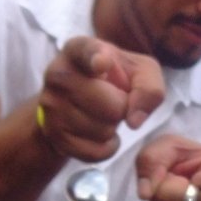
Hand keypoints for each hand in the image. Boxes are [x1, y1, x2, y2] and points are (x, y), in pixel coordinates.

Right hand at [38, 36, 164, 161]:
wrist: (74, 102)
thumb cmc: (111, 79)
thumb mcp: (138, 71)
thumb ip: (149, 85)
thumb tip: (134, 119)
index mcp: (78, 49)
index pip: (86, 51)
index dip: (97, 58)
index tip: (102, 64)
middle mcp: (58, 74)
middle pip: (113, 106)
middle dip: (122, 108)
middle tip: (112, 100)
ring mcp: (51, 106)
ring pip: (104, 130)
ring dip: (112, 128)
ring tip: (101, 114)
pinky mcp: (53, 134)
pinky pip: (95, 151)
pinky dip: (106, 147)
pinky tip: (99, 134)